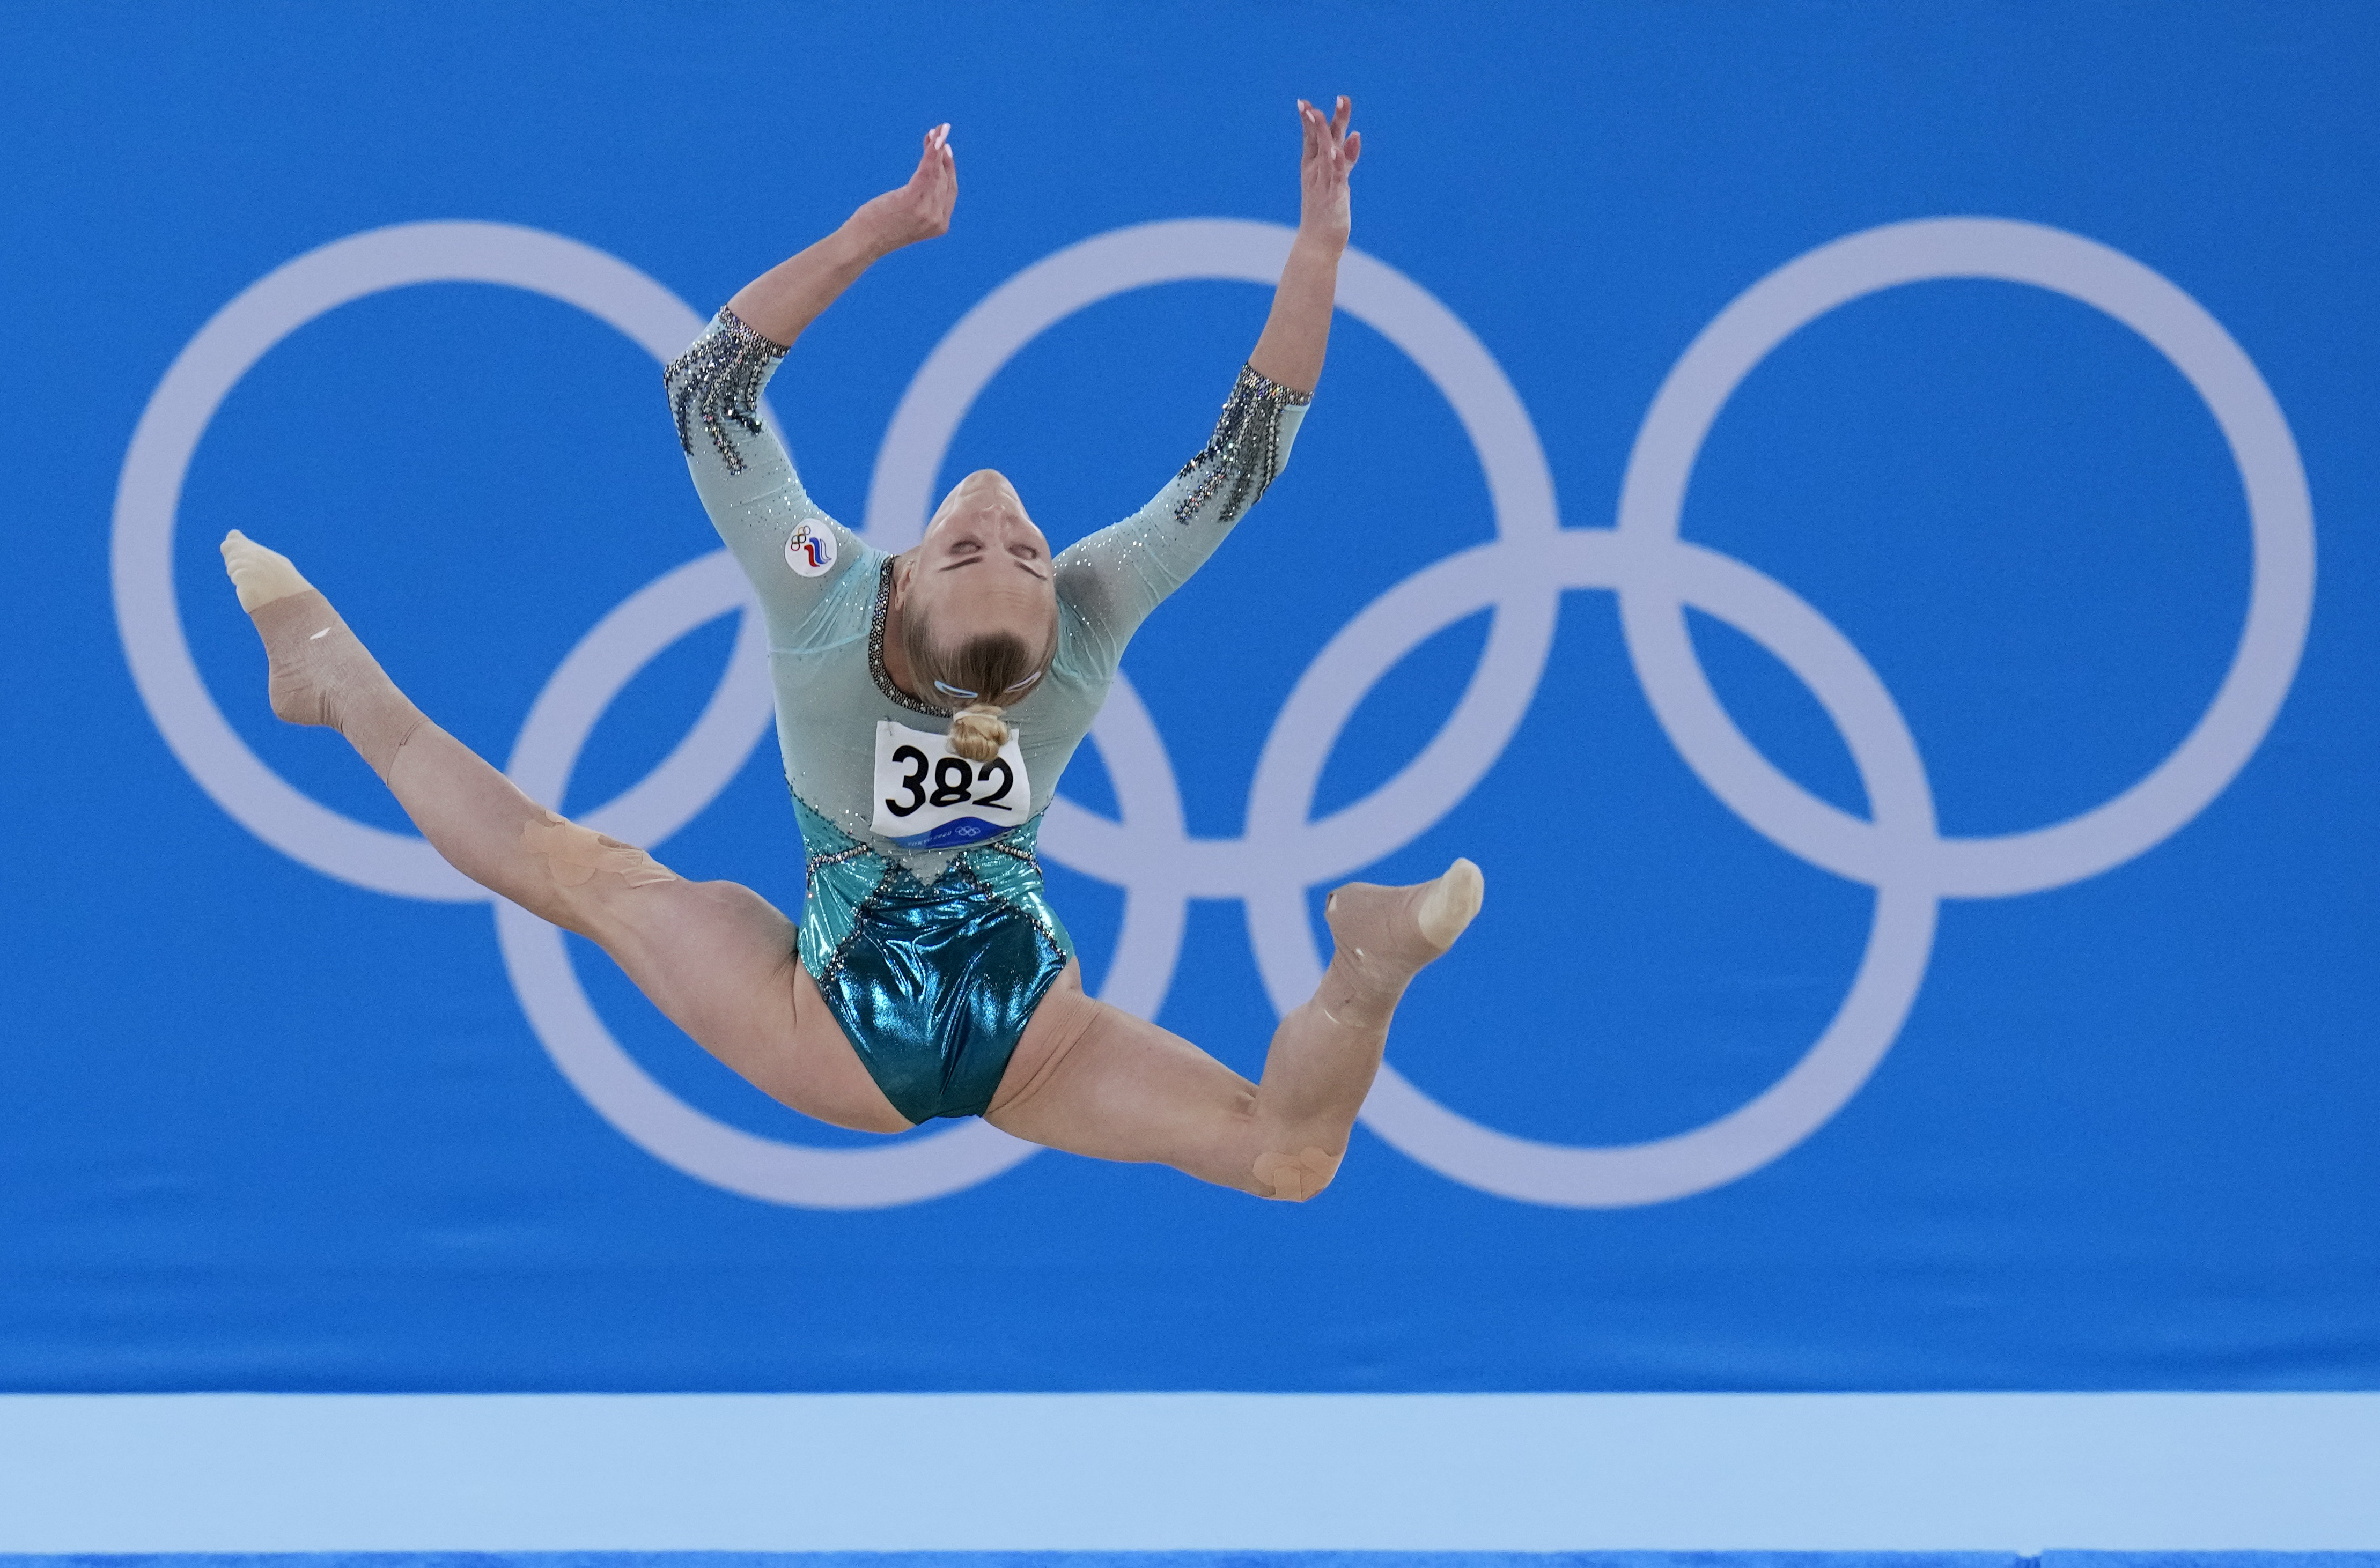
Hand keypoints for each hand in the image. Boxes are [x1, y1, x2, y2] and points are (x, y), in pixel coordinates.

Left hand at [848, 124, 957, 256]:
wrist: (864, 241)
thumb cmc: (879, 227)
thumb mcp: (906, 215)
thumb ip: (920, 203)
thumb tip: (923, 179)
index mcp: (939, 224)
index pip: (949, 190)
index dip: (949, 168)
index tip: (944, 149)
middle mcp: (937, 219)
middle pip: (945, 179)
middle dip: (943, 153)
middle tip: (940, 132)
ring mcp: (927, 211)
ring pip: (936, 172)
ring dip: (938, 147)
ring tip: (938, 129)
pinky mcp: (913, 200)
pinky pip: (927, 171)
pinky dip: (932, 152)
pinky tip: (935, 138)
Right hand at [1295, 97, 1360, 249]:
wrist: (1317, 243)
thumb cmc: (1325, 211)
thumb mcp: (1335, 179)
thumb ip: (1345, 157)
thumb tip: (1354, 134)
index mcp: (1312, 167)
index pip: (1310, 139)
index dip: (1309, 121)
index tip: (1304, 103)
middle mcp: (1316, 172)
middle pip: (1321, 140)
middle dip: (1324, 119)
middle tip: (1332, 99)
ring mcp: (1323, 183)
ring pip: (1325, 153)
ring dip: (1327, 133)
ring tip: (1327, 114)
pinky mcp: (1334, 196)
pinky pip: (1336, 176)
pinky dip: (1336, 162)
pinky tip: (1337, 150)